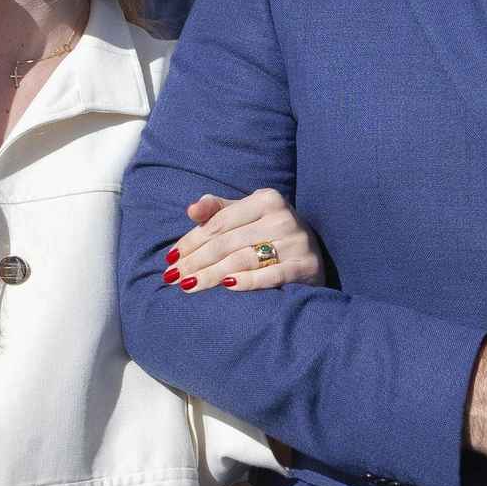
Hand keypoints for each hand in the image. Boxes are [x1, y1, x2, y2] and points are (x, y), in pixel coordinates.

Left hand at [164, 189, 325, 292]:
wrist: (315, 254)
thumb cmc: (271, 233)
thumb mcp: (248, 214)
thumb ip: (218, 209)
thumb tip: (191, 209)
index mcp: (267, 199)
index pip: (219, 222)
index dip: (191, 240)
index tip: (170, 258)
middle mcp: (283, 217)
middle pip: (227, 242)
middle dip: (195, 261)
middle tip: (173, 277)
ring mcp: (296, 242)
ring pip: (243, 259)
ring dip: (212, 274)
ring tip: (189, 286)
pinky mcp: (306, 267)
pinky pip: (271, 276)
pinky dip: (248, 281)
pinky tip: (227, 287)